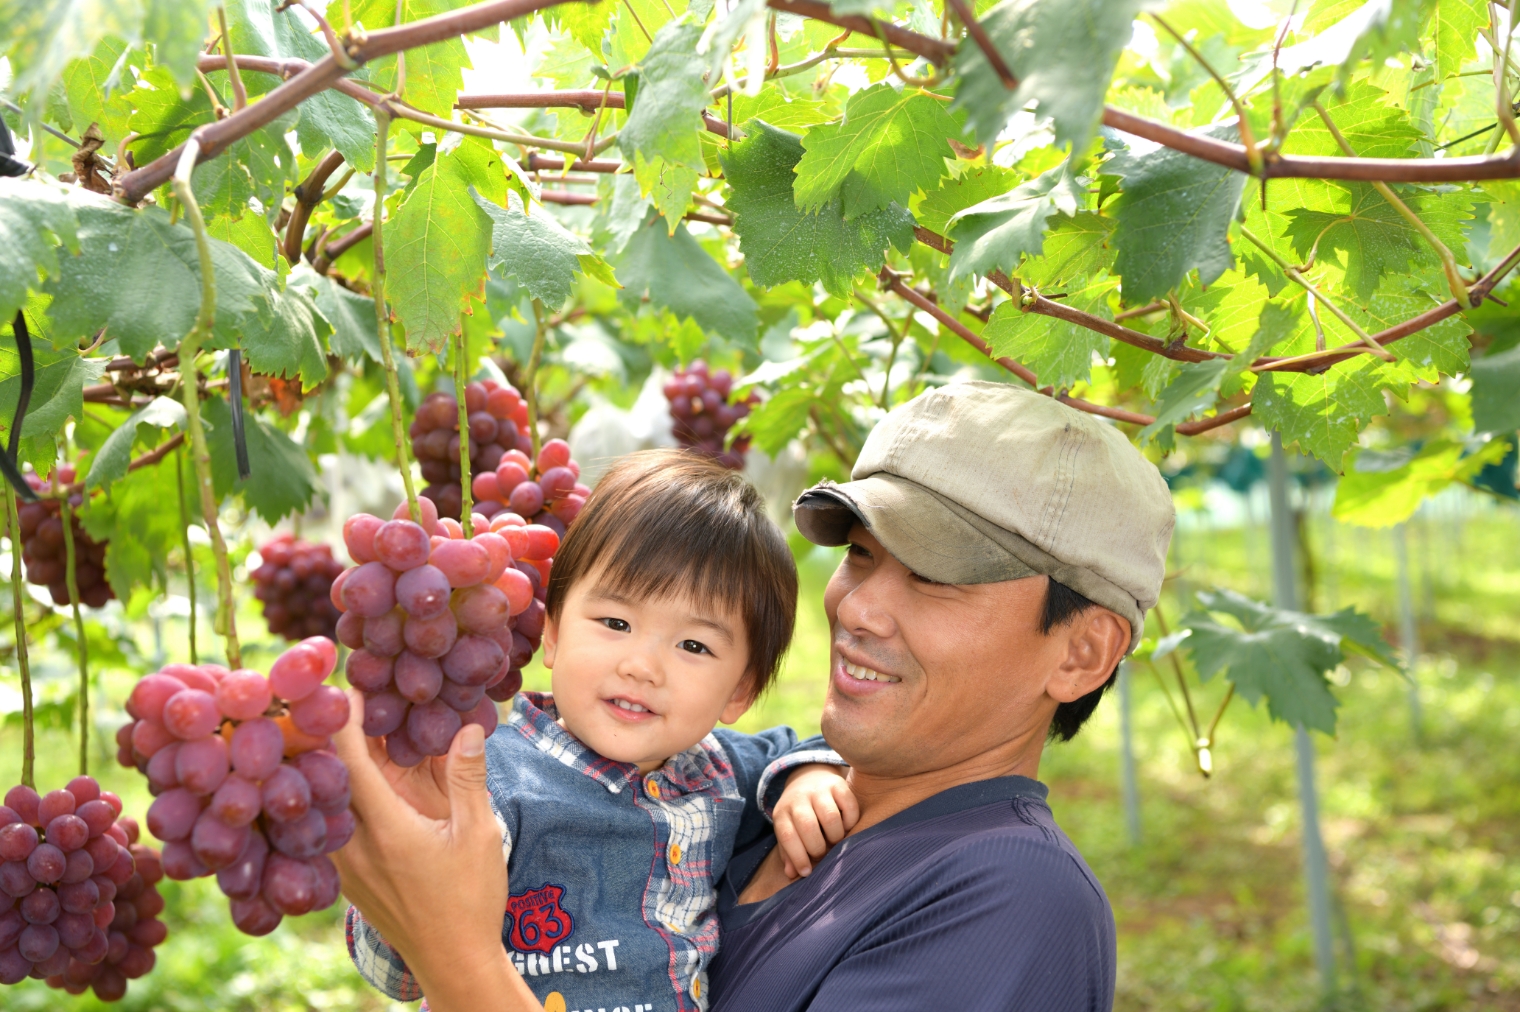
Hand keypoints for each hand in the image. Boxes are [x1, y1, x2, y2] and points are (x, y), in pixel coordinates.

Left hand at [330, 691, 538, 1011]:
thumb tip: (469, 727)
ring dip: (334, 767)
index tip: (347, 687)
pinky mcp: (347, 880)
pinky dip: (340, 797)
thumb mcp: (480, 834)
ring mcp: (345, 865)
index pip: (349, 760)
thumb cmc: (471, 900)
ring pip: (324, 802)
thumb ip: (470, 778)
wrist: (453, 962)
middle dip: (332, 736)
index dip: (345, 719)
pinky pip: (331, 827)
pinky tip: (356, 784)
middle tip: (342, 699)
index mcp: (384, 829)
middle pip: (326, 776)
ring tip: (347, 733)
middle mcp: (352, 846)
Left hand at [771, 763, 857, 878]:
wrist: (809, 777)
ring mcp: (819, 789)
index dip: (798, 857)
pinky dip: (850, 821)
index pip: (788, 836)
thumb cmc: (799, 813)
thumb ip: (789, 852)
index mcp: (782, 812)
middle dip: (818, 847)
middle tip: (824, 853)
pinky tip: (845, 826)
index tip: (807, 872)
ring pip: (830, 817)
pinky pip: (849, 806)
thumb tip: (792, 874)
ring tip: (835, 840)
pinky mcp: (838, 784)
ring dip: (836, 836)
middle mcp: (799, 798)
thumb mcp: (788, 829)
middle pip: (808, 827)